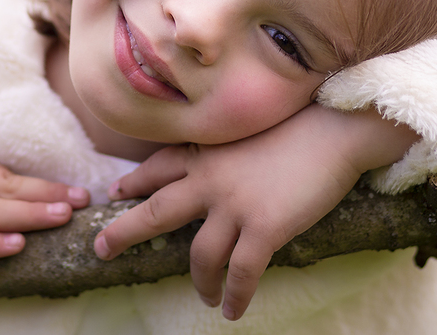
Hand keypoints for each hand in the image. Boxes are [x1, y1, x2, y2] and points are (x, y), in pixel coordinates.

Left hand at [93, 105, 417, 320]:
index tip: (117, 192)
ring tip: (204, 297)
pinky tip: (232, 311)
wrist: (334, 129)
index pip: (159, 168)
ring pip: (199, 255)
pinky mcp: (264, 228)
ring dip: (199, 282)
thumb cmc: (300, 125)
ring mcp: (235, 205)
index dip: (136, 181)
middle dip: (125, 231)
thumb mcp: (247, 130)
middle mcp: (211, 179)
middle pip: (156, 211)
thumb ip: (226, 151)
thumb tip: (218, 169)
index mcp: (207, 152)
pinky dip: (234, 296)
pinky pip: (241, 274)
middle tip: (102, 247)